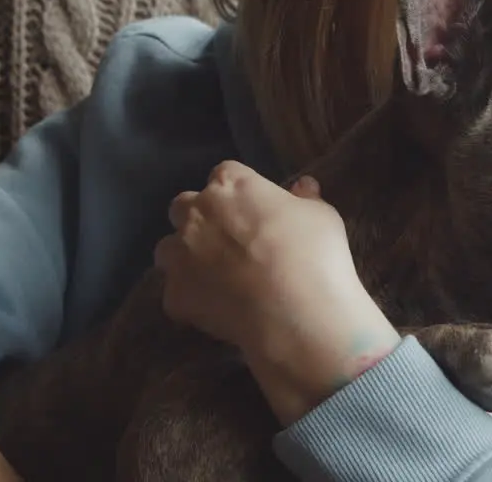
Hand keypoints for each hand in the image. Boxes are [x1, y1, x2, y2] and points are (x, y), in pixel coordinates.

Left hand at [155, 160, 401, 424]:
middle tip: (229, 241)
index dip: (238, 193)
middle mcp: (196, 213)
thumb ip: (305, 199)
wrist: (297, 316)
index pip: (225, 174)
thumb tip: (302, 187)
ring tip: (215, 277)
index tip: (254, 210)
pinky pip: (176, 292)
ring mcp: (179, 255)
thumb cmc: (314, 255)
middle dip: (200, 219)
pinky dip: (191, 298)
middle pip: (184, 206)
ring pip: (168, 249)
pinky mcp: (174, 295)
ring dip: (185, 257)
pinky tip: (217, 309)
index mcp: (231, 184)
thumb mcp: (322, 217)